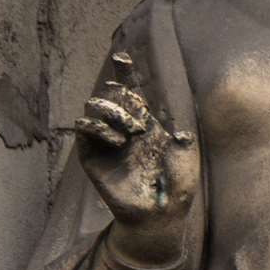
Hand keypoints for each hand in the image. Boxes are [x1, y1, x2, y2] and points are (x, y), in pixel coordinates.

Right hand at [75, 52, 198, 262]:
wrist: (160, 213)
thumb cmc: (177, 185)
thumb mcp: (185, 153)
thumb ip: (180, 132)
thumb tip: (178, 118)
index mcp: (147, 122)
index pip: (133, 92)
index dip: (125, 73)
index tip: (122, 56)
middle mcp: (124, 128)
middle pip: (110, 95)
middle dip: (122, 97)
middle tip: (140, 121)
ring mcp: (107, 142)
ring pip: (94, 109)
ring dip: (112, 113)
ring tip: (130, 133)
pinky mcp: (92, 158)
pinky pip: (84, 133)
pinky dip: (97, 129)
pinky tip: (116, 140)